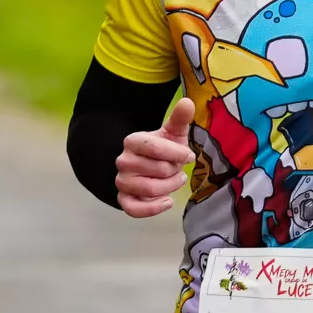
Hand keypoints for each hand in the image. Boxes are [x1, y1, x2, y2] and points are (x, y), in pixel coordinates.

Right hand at [115, 97, 196, 217]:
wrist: (152, 169)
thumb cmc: (164, 150)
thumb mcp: (173, 134)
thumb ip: (180, 118)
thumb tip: (187, 102)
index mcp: (132, 141)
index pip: (156, 148)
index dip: (178, 153)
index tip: (189, 156)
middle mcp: (123, 161)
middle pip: (159, 170)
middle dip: (175, 171)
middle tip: (177, 168)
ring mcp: (122, 181)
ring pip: (151, 189)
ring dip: (170, 187)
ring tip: (175, 181)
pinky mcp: (124, 199)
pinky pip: (134, 209)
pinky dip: (153, 208)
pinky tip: (167, 202)